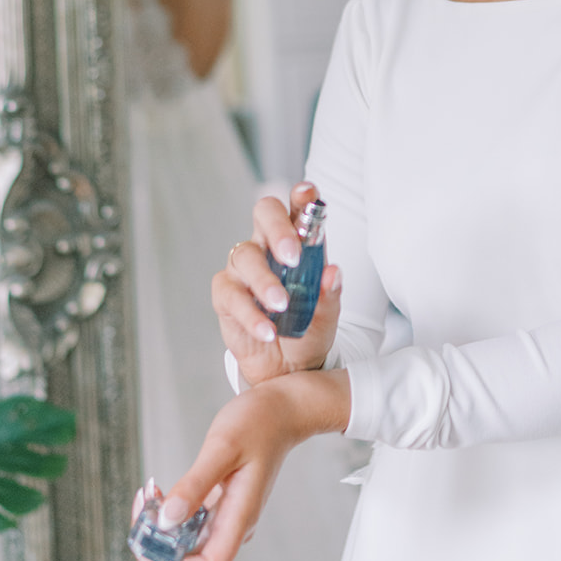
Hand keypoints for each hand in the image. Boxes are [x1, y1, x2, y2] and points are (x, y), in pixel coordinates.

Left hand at [132, 367, 351, 560]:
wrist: (283, 409)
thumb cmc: (259, 423)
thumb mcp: (223, 446)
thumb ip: (196, 484)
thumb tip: (167, 520)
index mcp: (240, 516)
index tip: (148, 544)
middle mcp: (235, 523)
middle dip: (157, 544)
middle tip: (141, 507)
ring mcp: (229, 516)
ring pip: (188, 543)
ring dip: (160, 528)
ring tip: (148, 494)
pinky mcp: (222, 505)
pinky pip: (190, 524)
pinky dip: (169, 513)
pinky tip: (159, 492)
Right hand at [212, 181, 341, 386]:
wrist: (289, 367)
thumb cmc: (308, 328)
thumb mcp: (327, 314)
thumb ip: (330, 293)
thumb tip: (334, 273)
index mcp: (297, 240)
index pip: (297, 207)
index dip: (301, 196)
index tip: (307, 193)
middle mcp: (267, 246)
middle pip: (264, 213)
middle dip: (278, 229)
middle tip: (293, 256)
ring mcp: (243, 268)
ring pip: (245, 256)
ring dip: (265, 281)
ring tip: (282, 306)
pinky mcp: (226, 295)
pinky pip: (231, 295)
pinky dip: (251, 315)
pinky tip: (268, 331)